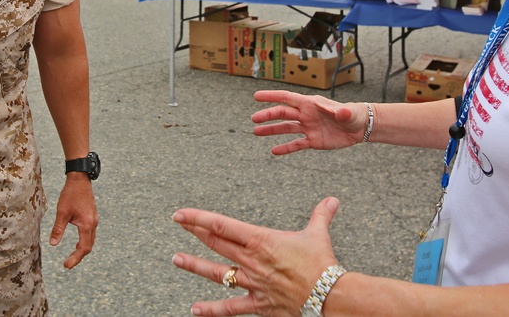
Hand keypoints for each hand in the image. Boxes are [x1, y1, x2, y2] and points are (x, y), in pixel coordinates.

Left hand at [48, 173, 97, 268]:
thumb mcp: (62, 212)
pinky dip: (84, 241)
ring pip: (90, 240)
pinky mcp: (92, 217)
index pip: (83, 248)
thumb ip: (58, 228)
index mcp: (87, 224)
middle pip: (88, 246)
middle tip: (67, 264)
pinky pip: (90, 234)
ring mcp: (94, 220)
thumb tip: (53, 244)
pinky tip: (77, 243)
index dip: (75, 258)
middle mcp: (93, 224)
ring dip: (81, 249)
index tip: (66, 265)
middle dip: (78, 256)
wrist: (80, 179)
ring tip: (71, 256)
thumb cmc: (71, 194)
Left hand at [173, 198, 340, 316]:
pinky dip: (212, 310)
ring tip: (177, 259)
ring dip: (195, 266)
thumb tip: (331, 201)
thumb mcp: (318, 234)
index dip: (198, 218)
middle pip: (216, 244)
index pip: (221, 225)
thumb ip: (321, 215)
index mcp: (260, 240)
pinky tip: (195, 310)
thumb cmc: (321, 264)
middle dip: (195, 233)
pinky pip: (230, 308)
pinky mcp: (257, 303)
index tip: (181, 214)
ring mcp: (252, 282)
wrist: (328, 295)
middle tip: (180, 225)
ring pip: (217, 273)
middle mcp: (251, 260)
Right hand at [252, 90, 367, 154]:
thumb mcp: (349, 113)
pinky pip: (296, 144)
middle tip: (254, 119)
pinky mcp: (313, 140)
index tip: (256, 96)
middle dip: (268, 115)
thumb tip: (342, 112)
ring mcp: (308, 127)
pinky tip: (274, 151)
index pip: (288, 98)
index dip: (272, 96)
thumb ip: (343, 113)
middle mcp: (306, 114)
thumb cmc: (353, 114)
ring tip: (256, 132)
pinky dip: (286, 148)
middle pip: (283, 113)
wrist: (359, 127)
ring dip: (271, 130)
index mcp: (311, 104)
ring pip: (286, 128)